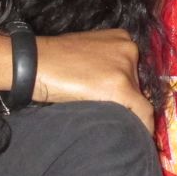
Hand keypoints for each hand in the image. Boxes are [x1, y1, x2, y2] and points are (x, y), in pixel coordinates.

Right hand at [34, 30, 153, 132]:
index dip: (131, 91)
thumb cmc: (52, 60)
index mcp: (121, 38)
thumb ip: (104, 64)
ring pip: (138, 99)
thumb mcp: (86, 54)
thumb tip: (113, 88)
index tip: (129, 107)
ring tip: (108, 123)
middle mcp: (129, 49)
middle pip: (138, 84)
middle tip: (110, 115)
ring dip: (126, 112)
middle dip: (127, 101)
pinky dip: (143, 126)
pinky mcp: (122, 87)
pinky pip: (143, 112)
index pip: (134, 70)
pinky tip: (139, 137)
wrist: (33, 63)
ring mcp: (126, 67)